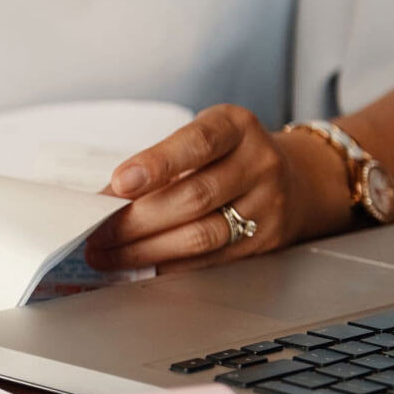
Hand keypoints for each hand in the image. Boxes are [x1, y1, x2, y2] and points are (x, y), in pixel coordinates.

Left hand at [85, 104, 347, 273]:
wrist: (297, 180)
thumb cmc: (228, 156)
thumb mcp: (200, 139)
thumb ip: (157, 163)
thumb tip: (103, 200)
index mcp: (236, 127)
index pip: (198, 143)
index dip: (157, 163)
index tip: (120, 182)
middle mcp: (258, 163)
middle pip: (193, 197)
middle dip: (136, 220)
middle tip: (96, 233)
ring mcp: (266, 205)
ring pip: (201, 235)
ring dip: (145, 250)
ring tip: (107, 255)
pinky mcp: (264, 243)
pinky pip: (209, 260)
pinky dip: (168, 266)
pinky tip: (139, 266)